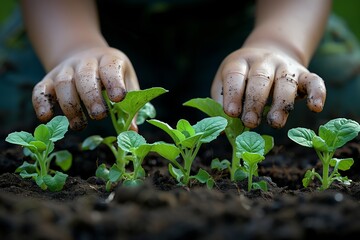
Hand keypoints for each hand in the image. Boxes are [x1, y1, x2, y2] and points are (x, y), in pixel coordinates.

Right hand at [32, 47, 139, 129]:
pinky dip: (41, 102)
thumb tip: (132, 130)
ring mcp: (65, 70)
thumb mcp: (127, 82)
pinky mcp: (49, 79)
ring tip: (79, 126)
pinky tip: (46, 117)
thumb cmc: (112, 76)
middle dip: (91, 97)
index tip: (119, 98)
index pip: (110, 68)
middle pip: (85, 77)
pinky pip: (41, 89)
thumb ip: (130, 105)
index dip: (114, 83)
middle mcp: (86, 62)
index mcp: (109, 60)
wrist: (86, 56)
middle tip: (99, 115)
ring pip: (63, 83)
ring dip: (70, 106)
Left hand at [211, 47, 325, 128]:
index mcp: (240, 62)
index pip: (235, 75)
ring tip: (275, 123)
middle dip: (255, 102)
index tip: (231, 113)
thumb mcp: (224, 84)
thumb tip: (222, 131)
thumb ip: (222, 103)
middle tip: (250, 122)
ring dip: (281, 103)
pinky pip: (314, 80)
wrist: (266, 54)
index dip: (233, 94)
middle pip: (260, 79)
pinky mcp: (304, 74)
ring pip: (286, 82)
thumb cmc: (241, 79)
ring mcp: (285, 66)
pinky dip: (317, 92)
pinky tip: (315, 107)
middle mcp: (263, 61)